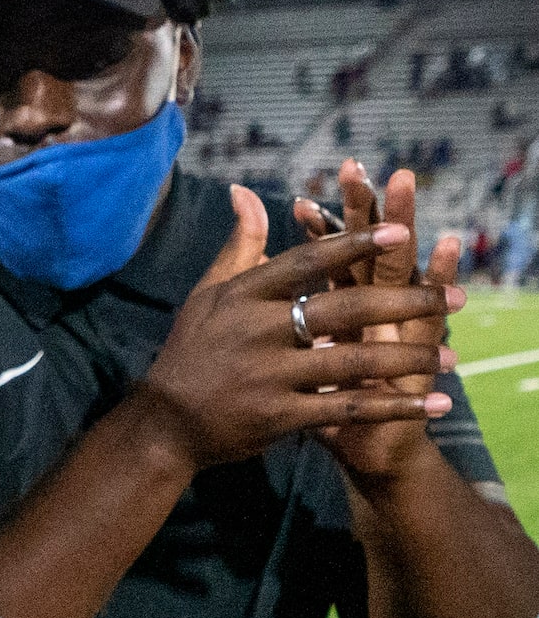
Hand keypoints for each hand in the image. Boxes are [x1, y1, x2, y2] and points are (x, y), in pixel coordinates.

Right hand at [130, 185, 455, 472]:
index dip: (355, 245)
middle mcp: (255, 332)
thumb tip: (247, 192)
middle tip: (455, 300)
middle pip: (343, 310)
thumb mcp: (208, 294)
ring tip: (451, 358)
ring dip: (408, 360)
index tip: (402, 232)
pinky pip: (346, 410)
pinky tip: (429, 406)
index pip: (306, 262)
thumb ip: (240, 245)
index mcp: (242, 296)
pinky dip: (392, 408)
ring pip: (352, 362)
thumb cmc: (191, 353)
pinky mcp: (277, 417)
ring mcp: (266, 376)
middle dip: (406, 303)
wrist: (162, 425)